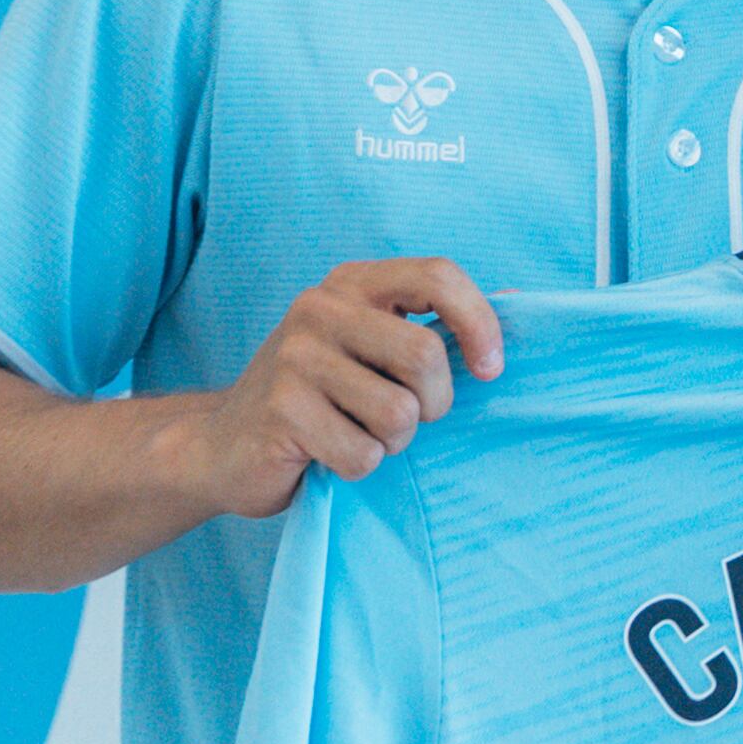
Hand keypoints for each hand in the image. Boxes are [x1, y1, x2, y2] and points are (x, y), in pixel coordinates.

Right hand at [193, 259, 507, 514]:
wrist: (222, 444)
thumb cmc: (318, 397)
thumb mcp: (371, 347)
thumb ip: (433, 324)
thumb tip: (520, 299)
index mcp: (353, 283)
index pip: (439, 276)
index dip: (480, 323)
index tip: (490, 369)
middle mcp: (321, 308)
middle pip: (425, 356)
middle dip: (434, 403)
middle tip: (408, 418)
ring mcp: (295, 358)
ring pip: (398, 414)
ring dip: (393, 442)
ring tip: (358, 433)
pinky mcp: (281, 410)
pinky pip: (363, 454)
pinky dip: (358, 467)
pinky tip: (326, 454)